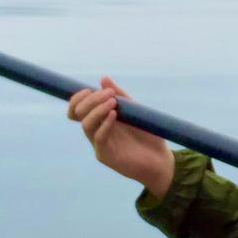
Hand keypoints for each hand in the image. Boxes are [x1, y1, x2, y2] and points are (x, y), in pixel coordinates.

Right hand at [66, 77, 175, 196]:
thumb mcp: (135, 110)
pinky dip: (104, 124)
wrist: (160, 159)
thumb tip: (103, 79)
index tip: (90, 89)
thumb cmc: (148, 134)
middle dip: (91, 100)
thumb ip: (120, 95)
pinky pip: (99, 138)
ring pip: (86, 125)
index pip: (77, 109)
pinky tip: (114, 115)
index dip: (77, 98)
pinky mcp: (106, 156)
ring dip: (97, 110)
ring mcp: (99, 144)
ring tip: (114, 103)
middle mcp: (96, 131)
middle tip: (110, 95)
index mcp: (100, 120)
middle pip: (78, 114)